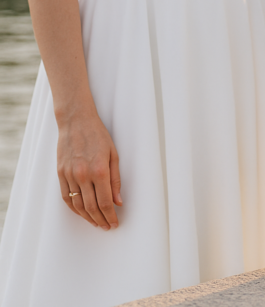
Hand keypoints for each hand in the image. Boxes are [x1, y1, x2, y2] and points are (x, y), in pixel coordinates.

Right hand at [56, 108, 121, 229]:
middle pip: (91, 207)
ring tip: (96, 223)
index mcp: (99, 171)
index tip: (115, 223)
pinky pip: (66, 197)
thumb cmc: (98, 137)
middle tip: (107, 226)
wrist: (76, 122)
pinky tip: (81, 213)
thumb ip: (116, 180)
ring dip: (87, 217)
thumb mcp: (114, 156)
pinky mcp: (60, 174)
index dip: (111, 216)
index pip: (105, 202)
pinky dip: (74, 208)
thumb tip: (119, 201)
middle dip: (101, 220)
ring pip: (78, 205)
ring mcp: (69, 175)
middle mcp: (83, 175)